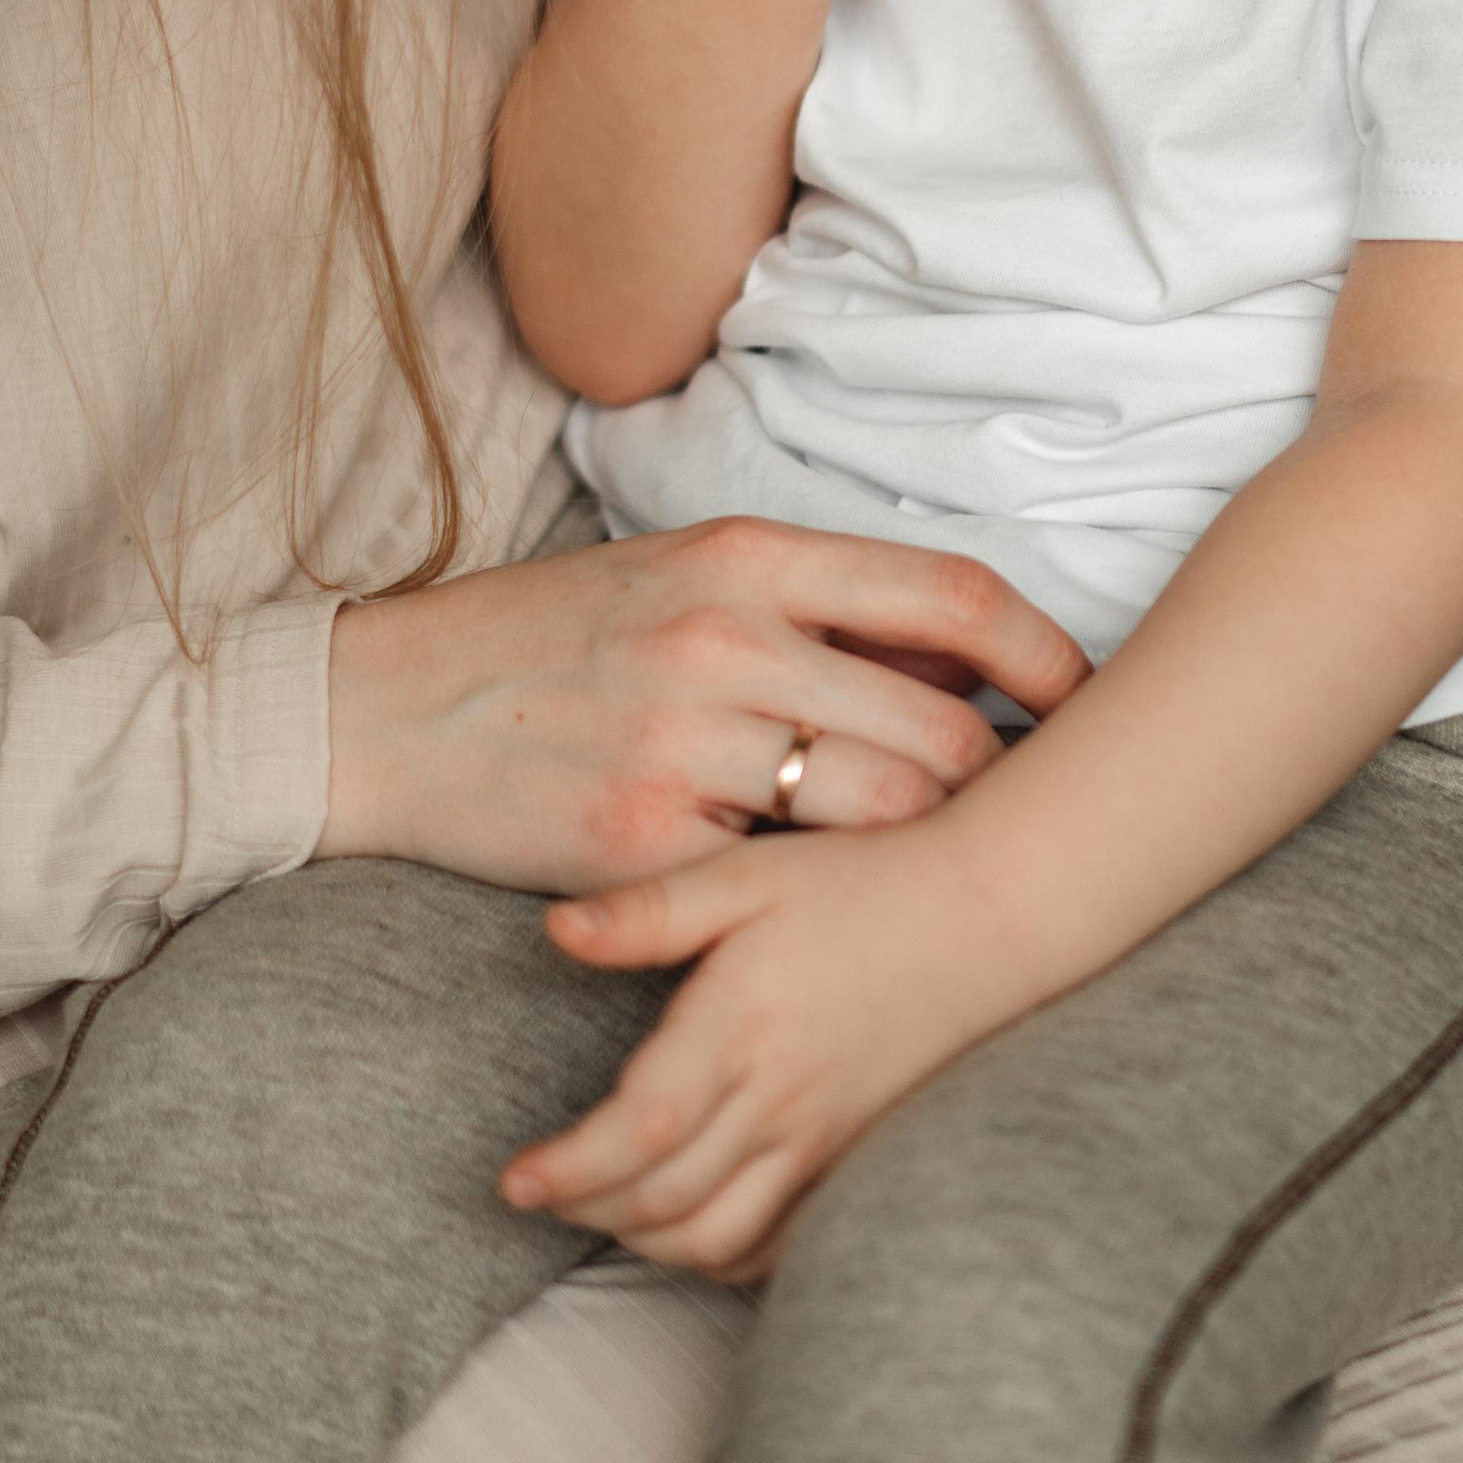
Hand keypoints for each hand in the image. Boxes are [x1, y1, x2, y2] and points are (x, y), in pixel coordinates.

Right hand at [320, 518, 1087, 895]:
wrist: (382, 711)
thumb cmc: (548, 640)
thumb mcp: (680, 574)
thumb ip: (815, 603)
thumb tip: (960, 646)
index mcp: (745, 556)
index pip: (953, 594)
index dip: (1045, 654)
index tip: (1080, 696)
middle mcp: (726, 639)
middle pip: (943, 728)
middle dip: (995, 784)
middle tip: (1013, 815)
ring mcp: (686, 745)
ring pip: (884, 814)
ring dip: (919, 850)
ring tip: (925, 869)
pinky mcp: (647, 847)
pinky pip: (784, 881)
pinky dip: (815, 898)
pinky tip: (814, 906)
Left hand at [500, 814, 983, 1276]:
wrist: (988, 914)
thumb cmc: (861, 881)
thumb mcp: (747, 874)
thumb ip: (648, 910)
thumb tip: (555, 932)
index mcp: (740, 1027)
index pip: (635, 1132)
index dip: (567, 1171)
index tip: (514, 1182)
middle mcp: (781, 1099)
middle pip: (665, 1200)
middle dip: (588, 1211)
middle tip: (541, 1195)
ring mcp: (826, 1140)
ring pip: (719, 1239)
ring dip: (649, 1243)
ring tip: (603, 1211)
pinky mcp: (858, 1156)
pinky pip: (781, 1244)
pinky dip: (723, 1256)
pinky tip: (691, 1228)